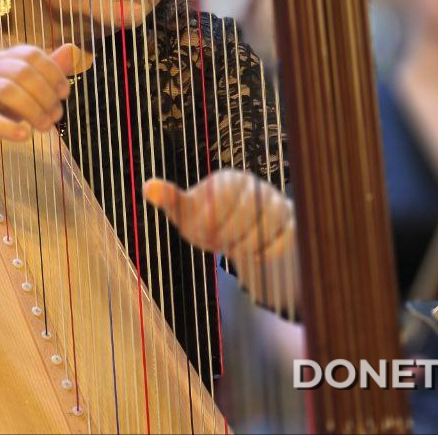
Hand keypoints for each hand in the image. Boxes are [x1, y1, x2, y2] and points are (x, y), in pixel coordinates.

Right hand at [0, 44, 84, 159]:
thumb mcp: (16, 87)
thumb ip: (43, 72)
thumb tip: (73, 50)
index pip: (30, 53)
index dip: (54, 72)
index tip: (65, 94)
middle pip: (21, 71)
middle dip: (46, 94)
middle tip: (56, 116)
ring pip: (5, 90)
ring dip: (32, 110)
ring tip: (44, 127)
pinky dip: (8, 128)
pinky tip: (23, 137)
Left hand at [143, 169, 293, 260]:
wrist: (243, 235)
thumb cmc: (209, 221)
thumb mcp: (186, 213)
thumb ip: (170, 200)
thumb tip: (147, 186)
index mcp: (228, 180)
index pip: (221, 199)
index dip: (210, 222)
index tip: (204, 234)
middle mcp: (255, 186)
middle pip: (244, 212)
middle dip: (229, 234)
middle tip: (220, 245)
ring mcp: (276, 203)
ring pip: (266, 224)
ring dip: (248, 244)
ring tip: (235, 249)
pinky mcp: (290, 222)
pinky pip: (284, 237)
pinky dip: (268, 252)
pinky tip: (254, 257)